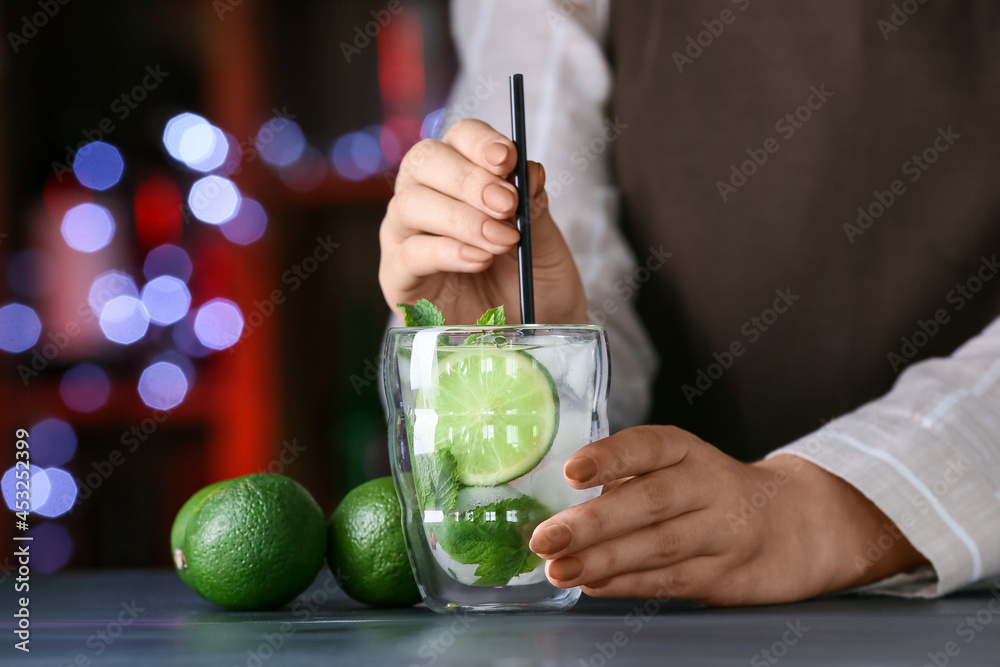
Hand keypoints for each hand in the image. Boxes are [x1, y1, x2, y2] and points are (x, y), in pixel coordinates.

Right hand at [379, 119, 587, 324]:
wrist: (531, 337)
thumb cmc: (533, 284)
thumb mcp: (545, 242)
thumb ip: (533, 206)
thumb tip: (528, 168)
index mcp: (461, 176)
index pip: (458, 138)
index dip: (479, 142)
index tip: (507, 159)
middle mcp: (425, 197)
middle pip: (425, 161)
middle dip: (469, 179)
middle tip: (506, 205)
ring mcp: (405, 236)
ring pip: (411, 203)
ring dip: (461, 218)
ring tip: (501, 241)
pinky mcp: (398, 277)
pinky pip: (409, 253)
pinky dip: (446, 251)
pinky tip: (478, 259)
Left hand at [529, 425, 928, 605]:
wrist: (798, 525)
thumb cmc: (713, 492)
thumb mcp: (681, 468)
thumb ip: (631, 481)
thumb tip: (560, 507)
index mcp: (689, 452)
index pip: (649, 446)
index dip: (611, 457)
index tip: (572, 472)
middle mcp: (709, 486)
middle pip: (651, 501)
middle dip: (593, 522)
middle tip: (545, 537)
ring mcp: (722, 532)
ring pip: (659, 546)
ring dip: (603, 560)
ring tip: (558, 569)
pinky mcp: (726, 575)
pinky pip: (671, 581)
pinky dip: (628, 584)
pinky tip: (593, 584)